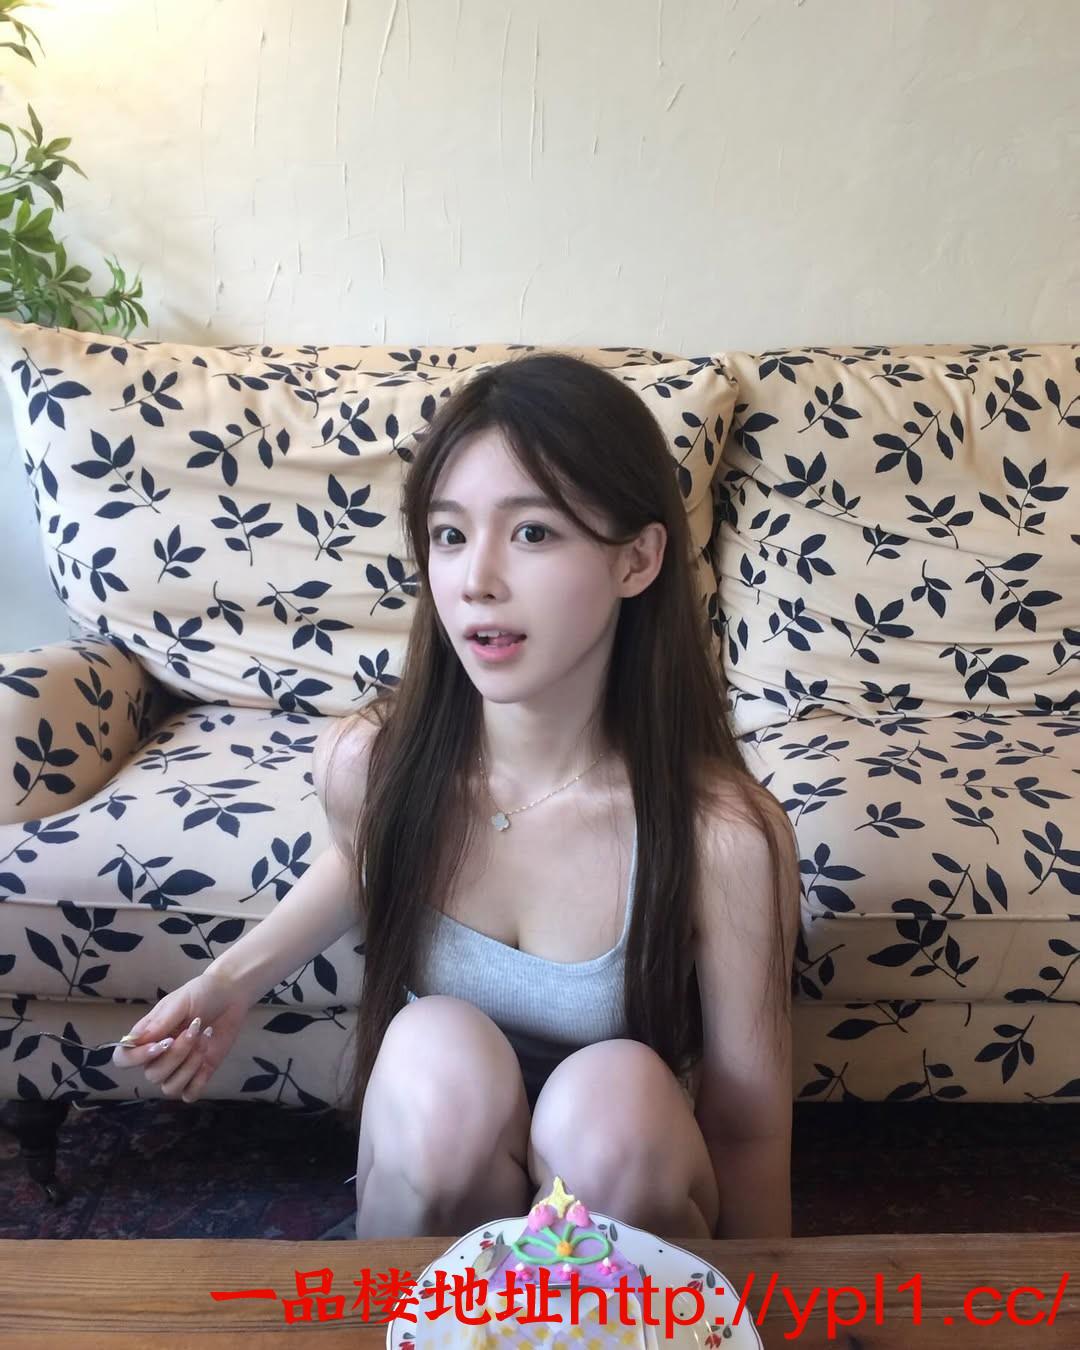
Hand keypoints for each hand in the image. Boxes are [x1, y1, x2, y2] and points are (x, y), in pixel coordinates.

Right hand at [110, 968, 251, 1102]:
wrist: (231, 995)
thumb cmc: (201, 994)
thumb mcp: (180, 1002)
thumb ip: (160, 1023)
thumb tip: (134, 1041)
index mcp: (147, 1037)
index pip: (123, 1059)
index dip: (137, 1058)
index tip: (163, 1043)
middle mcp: (158, 1056)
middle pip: (153, 1075)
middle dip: (177, 1054)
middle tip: (195, 1029)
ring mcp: (178, 1068)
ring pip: (170, 1088)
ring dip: (190, 1065)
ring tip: (204, 1039)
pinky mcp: (199, 1074)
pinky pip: (189, 1094)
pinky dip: (198, 1081)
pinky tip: (207, 1061)